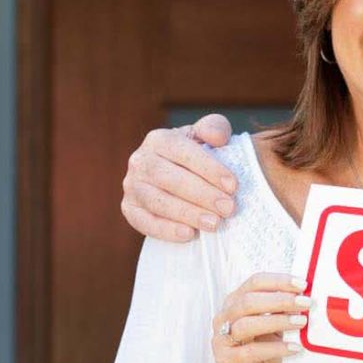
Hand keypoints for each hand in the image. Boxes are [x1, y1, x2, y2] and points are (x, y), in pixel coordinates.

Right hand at [121, 114, 236, 242]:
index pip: (183, 152)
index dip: (209, 169)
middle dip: (202, 194)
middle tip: (228, 208)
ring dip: (187, 214)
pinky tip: (189, 234)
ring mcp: (131, 186)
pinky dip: (166, 230)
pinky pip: (144, 222)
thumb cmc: (195, 156)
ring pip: (157, 201)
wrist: (174, 176)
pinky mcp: (129, 209)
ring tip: (214, 224)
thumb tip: (217, 138)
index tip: (233, 186)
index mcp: (159, 139)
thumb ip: (215, 128)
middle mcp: (140, 160)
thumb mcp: (205, 137)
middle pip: (169, 178)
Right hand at [211, 273, 309, 362]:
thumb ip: (285, 314)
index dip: (278, 281)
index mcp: (235, 303)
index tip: (302, 284)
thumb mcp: (277, 331)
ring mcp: (222, 340)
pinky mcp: (227, 361)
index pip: (254, 282)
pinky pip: (251, 351)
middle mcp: (224, 318)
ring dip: (277, 320)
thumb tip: (307, 299)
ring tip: (301, 322)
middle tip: (306, 302)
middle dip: (280, 299)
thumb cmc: (263, 356)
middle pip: (249, 301)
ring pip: (247, 323)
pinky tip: (294, 348)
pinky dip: (275, 348)